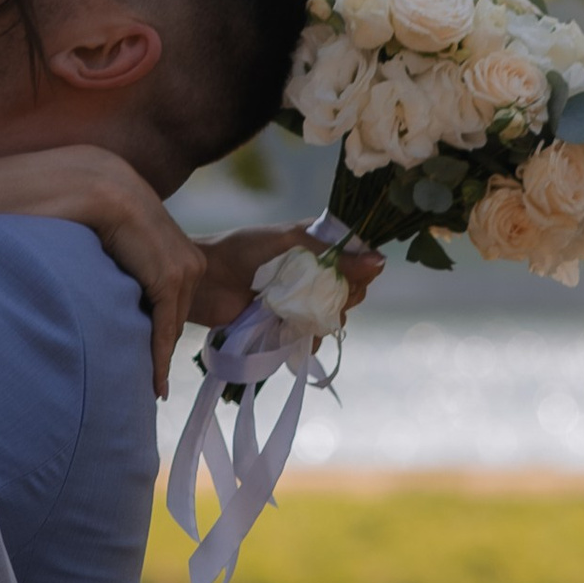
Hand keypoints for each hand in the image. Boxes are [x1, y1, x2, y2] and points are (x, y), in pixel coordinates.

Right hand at [0, 143, 204, 394]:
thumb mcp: (42, 241)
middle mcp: (118, 171)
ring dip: (167, 326)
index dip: (164, 306)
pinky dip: (157, 324)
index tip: (152, 356)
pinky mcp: (108, 199)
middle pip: (181, 255)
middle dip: (172, 318)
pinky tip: (144, 360)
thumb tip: (112, 301)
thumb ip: (79, 253)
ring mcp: (116, 179)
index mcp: (103, 175)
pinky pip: (158, 274)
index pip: (161, 246)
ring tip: (149, 374)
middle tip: (154, 372)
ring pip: (178, 268)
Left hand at [193, 223, 386, 328]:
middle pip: (351, 288)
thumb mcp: (290, 243)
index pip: (358, 258)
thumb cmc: (242, 250)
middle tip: (321, 294)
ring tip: (301, 313)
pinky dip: (308, 339)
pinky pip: (313, 337)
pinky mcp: (287, 324)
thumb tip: (380, 262)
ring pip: (335, 315)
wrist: (203, 282)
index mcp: (318, 244)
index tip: (352, 276)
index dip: (360, 269)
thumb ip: (334, 255)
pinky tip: (293, 332)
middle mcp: (314, 271)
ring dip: (325, 319)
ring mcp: (301, 300)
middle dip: (343, 295)